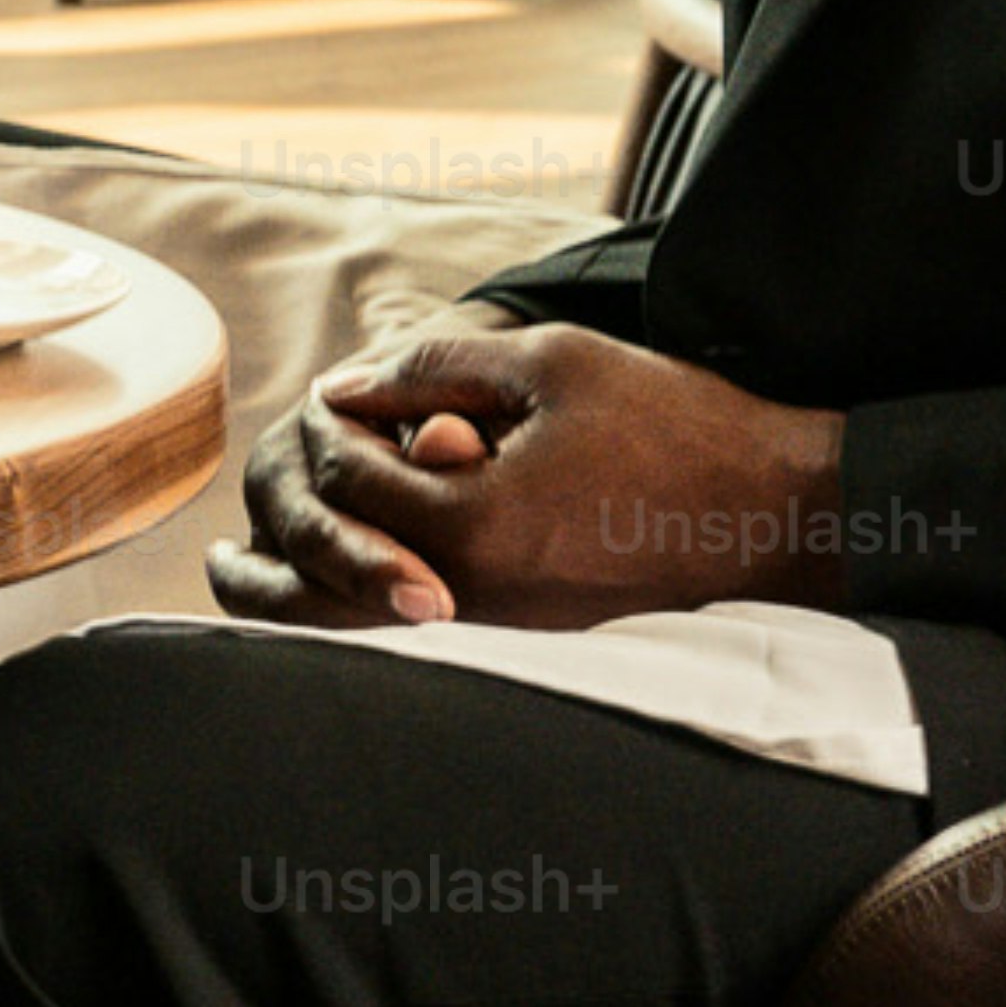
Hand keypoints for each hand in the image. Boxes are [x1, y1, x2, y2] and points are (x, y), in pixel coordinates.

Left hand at [210, 317, 849, 632]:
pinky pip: (410, 644)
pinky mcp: (524, 644)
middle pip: (323, 586)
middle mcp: (473, 596)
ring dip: (298, 605)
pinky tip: (335, 596)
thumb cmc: (675, 423)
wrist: (776, 514)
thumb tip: (339, 388)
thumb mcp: (552, 362)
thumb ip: (433, 367)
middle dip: (273, 553)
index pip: (347, 476)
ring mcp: (499, 631)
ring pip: (357, 636)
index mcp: (474, 524)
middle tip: (228, 544)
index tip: (333, 400)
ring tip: (240, 583)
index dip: (329, 427)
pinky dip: (357, 621)